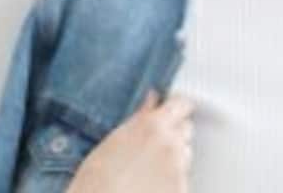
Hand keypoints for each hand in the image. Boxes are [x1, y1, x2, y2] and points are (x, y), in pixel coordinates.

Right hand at [67, 89, 194, 192]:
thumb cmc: (96, 180)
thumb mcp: (114, 141)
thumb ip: (140, 116)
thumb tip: (153, 97)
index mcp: (153, 125)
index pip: (182, 104)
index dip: (177, 107)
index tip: (172, 111)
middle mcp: (170, 143)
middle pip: (186, 128)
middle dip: (174, 133)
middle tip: (154, 146)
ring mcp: (178, 167)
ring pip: (185, 153)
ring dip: (175, 156)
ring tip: (149, 170)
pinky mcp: (181, 188)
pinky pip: (183, 177)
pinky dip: (173, 179)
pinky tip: (152, 185)